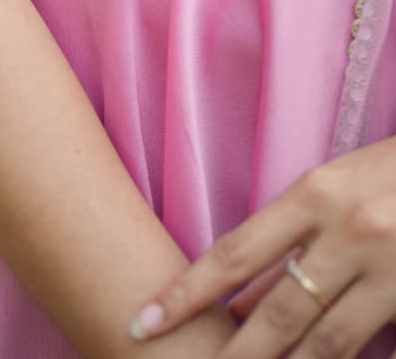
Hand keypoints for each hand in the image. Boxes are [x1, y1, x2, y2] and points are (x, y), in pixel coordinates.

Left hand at [127, 136, 395, 356]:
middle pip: (277, 311)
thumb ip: (293, 240)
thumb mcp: (335, 189)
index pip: (236, 252)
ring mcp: (388, 267)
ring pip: (325, 343)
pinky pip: (370, 346)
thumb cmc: (391, 173)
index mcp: (315, 193)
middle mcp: (347, 230)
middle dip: (233, 355)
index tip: (142, 321)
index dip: (186, 292)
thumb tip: (241, 302)